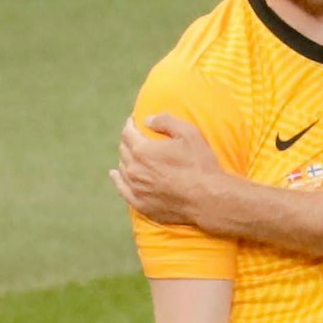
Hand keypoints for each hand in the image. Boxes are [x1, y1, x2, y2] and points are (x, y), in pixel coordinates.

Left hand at [111, 116, 232, 228]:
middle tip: (135, 136)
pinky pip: (123, 190)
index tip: (134, 120)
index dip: (130, 124)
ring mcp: (136, 188)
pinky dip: (118, 180)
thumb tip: (147, 119)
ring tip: (130, 153)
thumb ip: (165, 121)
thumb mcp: (188, 133)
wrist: (206, 199)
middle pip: (124, 150)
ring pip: (122, 168)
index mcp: (143, 150)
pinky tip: (115, 175)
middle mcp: (134, 169)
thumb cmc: (199, 164)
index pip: (128, 133)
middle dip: (128, 140)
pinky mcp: (141, 204)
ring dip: (125, 158)